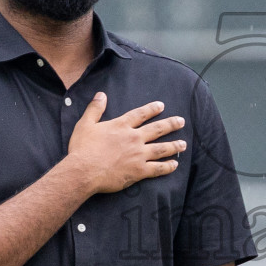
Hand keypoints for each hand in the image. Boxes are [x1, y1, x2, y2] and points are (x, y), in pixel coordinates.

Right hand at [66, 93, 185, 194]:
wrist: (84, 171)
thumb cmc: (82, 149)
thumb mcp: (85, 124)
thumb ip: (95, 109)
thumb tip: (101, 94)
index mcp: (121, 126)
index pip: (140, 114)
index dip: (152, 109)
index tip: (161, 106)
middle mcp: (134, 138)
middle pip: (157, 129)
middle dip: (171, 124)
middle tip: (181, 121)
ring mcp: (138, 155)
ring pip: (162, 148)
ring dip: (174, 146)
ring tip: (183, 144)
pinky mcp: (139, 171)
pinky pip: (158, 168)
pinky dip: (167, 167)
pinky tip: (175, 165)